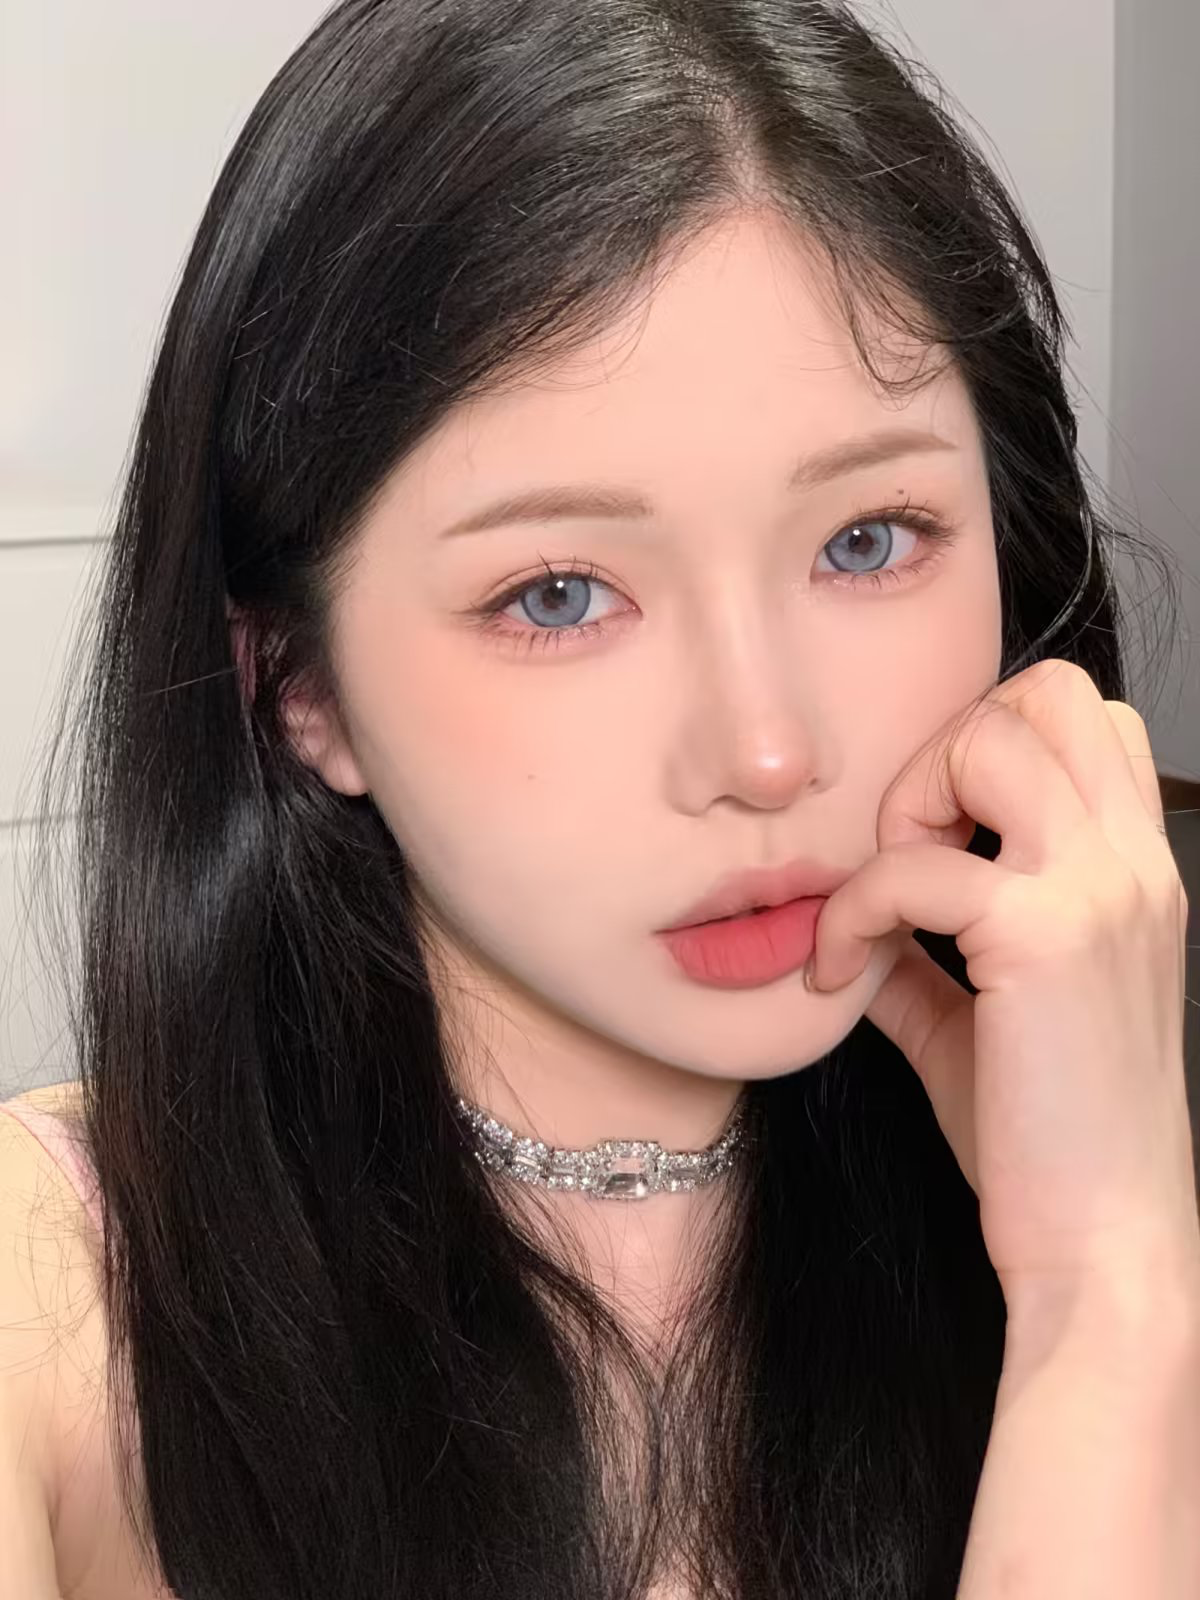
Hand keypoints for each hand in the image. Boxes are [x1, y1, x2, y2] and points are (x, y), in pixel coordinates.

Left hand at [805, 659, 1198, 1311]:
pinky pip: (913, 867)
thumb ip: (928, 960)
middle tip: (907, 845)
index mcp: (1136, 872)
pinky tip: (833, 969)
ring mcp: (1101, 890)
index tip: (932, 841)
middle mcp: (1134, 862)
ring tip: (882, 892)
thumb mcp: (988, 1021)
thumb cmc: (1053, 1143)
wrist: (1104, 1247)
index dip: (990, 744)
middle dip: (950, 743)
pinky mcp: (1044, 937)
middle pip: (1048, 690)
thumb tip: (859, 929)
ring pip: (993, 735)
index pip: (1084, 715)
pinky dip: (852, 906)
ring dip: (909, 798)